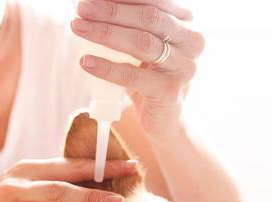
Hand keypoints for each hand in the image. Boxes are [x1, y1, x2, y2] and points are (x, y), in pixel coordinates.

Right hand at [0, 158, 137, 201]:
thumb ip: (47, 190)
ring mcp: (10, 198)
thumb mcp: (19, 190)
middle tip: (125, 189)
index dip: (100, 165)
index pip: (70, 165)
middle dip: (98, 184)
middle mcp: (21, 178)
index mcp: (29, 169)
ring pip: (54, 200)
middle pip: (66, 181)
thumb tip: (88, 195)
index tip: (129, 166)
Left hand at [71, 0, 203, 136]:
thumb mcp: (144, 46)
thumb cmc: (149, 76)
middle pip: (149, 18)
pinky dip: (107, 68)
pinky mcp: (169, 92)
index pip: (154, 2)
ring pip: (142, 43)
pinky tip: (86, 61)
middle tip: (82, 9)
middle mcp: (191, 42)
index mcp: (185, 23)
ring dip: (106, 33)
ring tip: (80, 28)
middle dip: (112, 11)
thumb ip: (129, 25)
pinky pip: (133, 76)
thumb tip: (93, 6)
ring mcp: (183, 67)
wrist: (164, 120)